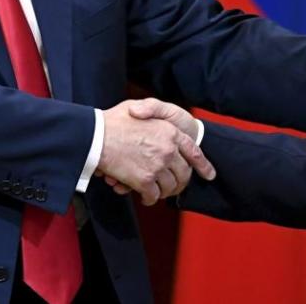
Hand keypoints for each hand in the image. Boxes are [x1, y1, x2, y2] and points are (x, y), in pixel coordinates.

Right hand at [97, 99, 214, 204]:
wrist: (96, 136)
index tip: (209, 175)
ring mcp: (158, 165)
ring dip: (165, 192)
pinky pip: (154, 196)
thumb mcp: (138, 105)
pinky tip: (145, 197)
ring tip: (157, 192)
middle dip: (180, 182)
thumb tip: (160, 127)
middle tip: (174, 186)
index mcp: (170, 131)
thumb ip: (153, 112)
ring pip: (170, 187)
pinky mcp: (145, 180)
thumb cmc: (113, 120)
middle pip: (184, 173)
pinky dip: (150, 199)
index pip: (194, 152)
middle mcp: (168, 149)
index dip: (203, 165)